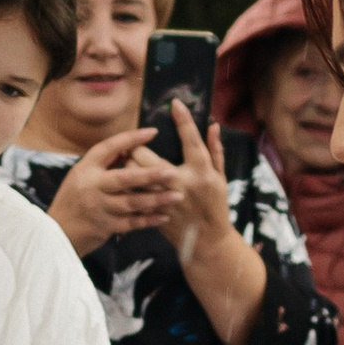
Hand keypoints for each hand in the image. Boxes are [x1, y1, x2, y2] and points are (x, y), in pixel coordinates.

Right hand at [47, 121, 180, 257]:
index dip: (131, 139)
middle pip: (125, 178)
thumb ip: (103, 164)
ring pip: (132, 202)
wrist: (56, 232)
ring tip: (177, 195)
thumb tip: (129, 148)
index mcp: (86, 169)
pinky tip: (164, 216)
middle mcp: (92, 186)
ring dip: (156, 199)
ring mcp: (100, 208)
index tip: (152, 132)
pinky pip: (132, 222)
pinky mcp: (106, 226)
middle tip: (172, 171)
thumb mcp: (80, 176)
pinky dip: (149, 220)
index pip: (109, 147)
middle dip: (150, 174)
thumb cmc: (73, 200)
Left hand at [140, 99, 229, 259]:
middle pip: (146, 156)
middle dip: (136, 146)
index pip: (190, 139)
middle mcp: (180, 183)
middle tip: (132, 141)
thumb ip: (216, 151)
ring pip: (133, 174)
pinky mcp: (152, 210)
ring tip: (124, 158)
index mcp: (200, 172)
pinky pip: (132, 192)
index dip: (182, 118)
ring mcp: (163, 198)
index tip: (174, 102)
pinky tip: (123, 178)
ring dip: (127, 163)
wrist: (206, 242)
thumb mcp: (220, 178)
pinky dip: (126, 183)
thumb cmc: (215, 207)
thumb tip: (213, 125)